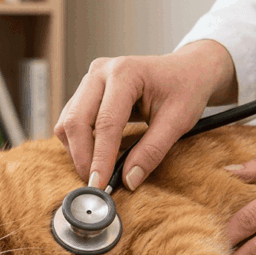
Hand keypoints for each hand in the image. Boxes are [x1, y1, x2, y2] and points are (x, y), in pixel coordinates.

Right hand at [55, 40, 237, 189]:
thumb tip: (129, 180)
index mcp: (125, 73)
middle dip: (82, 156)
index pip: (106, 122)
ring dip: (77, 150)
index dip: (100, 157)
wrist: (187, 69)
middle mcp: (101, 72)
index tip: (100, 184)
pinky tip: (97, 154)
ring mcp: (91, 79)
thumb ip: (152, 151)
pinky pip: (71, 119)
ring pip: (68, 121)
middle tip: (95, 183)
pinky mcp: (87, 90)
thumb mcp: (178, 121)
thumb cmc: (185, 89)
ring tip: (98, 170)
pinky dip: (79, 141)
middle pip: (76, 120)